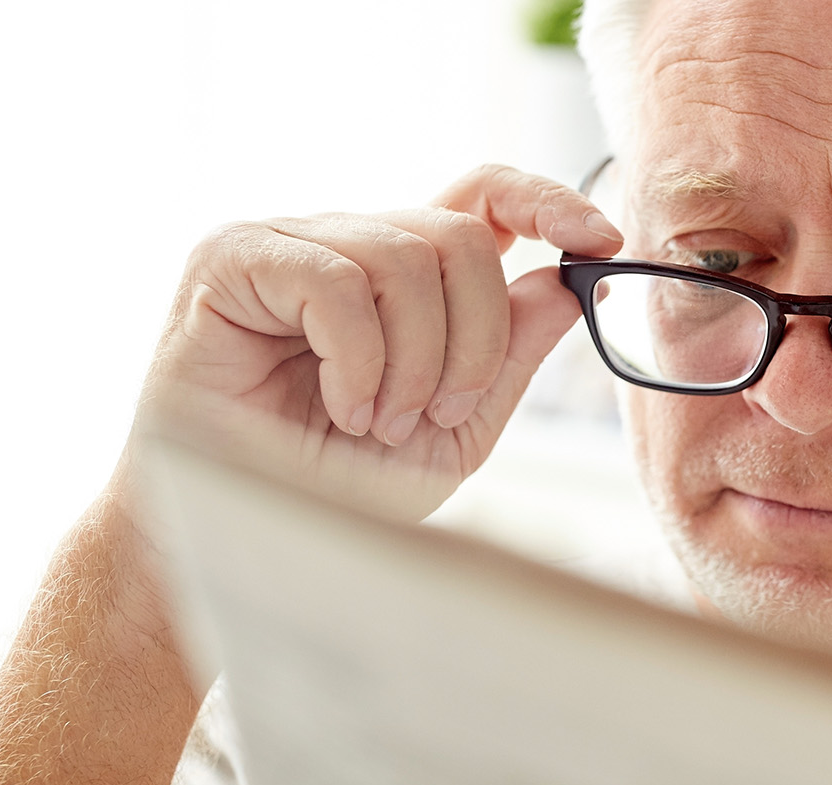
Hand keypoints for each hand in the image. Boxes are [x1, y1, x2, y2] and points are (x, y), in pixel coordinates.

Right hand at [129, 164, 623, 518]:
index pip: (484, 195)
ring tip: (376, 422)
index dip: (547, 202)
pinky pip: (336, 281)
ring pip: (407, 256)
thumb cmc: (333, 491)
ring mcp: (285, 241)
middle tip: (435, 413)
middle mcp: (346, 241)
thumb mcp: (452, 431)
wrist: (238, 542)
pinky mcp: (231, 259)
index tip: (601, 240)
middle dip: (475, 338)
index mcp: (400, 276)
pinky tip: (341, 407)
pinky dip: (358, 359)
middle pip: (461, 235)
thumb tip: (564, 285)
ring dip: (414, 360)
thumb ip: (508, 357)